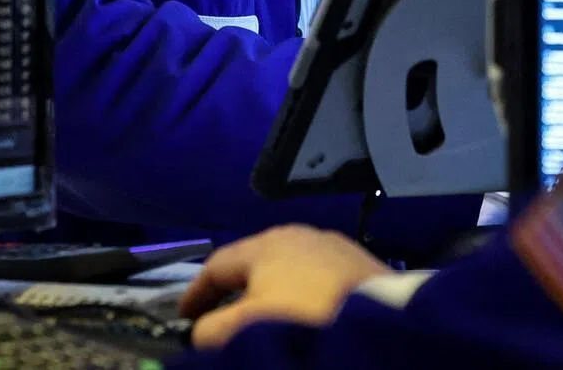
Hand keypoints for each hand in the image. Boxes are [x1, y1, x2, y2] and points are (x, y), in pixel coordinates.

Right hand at [178, 225, 389, 348]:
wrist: (379, 321)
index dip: (196, 291)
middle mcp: (299, 234)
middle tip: (217, 315)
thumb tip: (206, 327)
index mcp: (266, 244)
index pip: (219, 264)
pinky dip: (298, 290)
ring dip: (268, 289)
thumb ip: (214, 328)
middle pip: (254, 260)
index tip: (183, 316)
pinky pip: (315, 275)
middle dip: (234, 287)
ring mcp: (332, 245)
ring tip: (260, 316)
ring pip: (287, 266)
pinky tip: (303, 310)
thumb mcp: (247, 328)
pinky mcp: (357, 262)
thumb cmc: (304, 318)